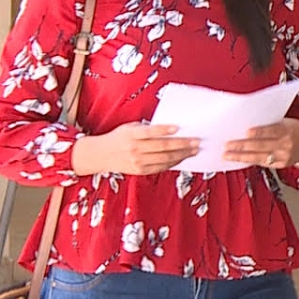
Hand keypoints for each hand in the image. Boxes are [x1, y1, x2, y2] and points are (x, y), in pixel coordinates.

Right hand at [72, 123, 198, 175]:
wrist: (101, 155)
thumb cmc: (119, 137)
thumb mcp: (130, 127)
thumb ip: (146, 128)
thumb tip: (170, 128)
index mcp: (132, 135)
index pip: (151, 132)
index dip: (165, 130)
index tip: (179, 128)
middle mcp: (135, 149)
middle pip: (162, 147)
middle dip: (182, 144)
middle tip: (196, 141)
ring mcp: (138, 162)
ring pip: (164, 159)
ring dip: (181, 154)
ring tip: (193, 150)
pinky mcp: (140, 171)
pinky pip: (160, 167)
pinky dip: (173, 163)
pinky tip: (181, 158)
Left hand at [224, 119, 298, 167]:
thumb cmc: (296, 130)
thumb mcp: (287, 122)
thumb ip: (270, 124)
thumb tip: (248, 123)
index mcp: (288, 130)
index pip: (271, 131)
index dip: (259, 132)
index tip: (245, 131)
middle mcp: (285, 145)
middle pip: (261, 146)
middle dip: (242, 146)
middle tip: (227, 145)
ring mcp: (283, 157)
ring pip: (259, 157)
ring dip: (241, 156)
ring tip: (228, 155)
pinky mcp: (280, 165)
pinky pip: (262, 163)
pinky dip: (249, 161)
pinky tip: (239, 159)